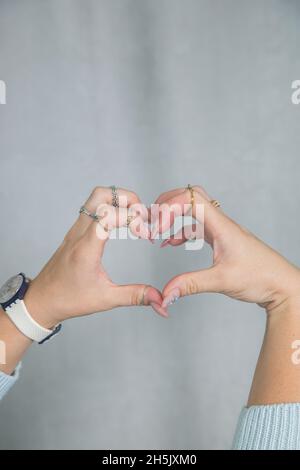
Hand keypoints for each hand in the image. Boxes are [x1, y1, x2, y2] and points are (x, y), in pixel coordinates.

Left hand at [24, 187, 166, 328]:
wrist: (42, 300)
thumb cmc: (68, 299)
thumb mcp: (105, 299)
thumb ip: (134, 295)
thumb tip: (158, 298)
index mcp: (86, 248)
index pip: (108, 214)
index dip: (132, 218)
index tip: (145, 234)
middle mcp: (79, 233)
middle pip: (101, 195)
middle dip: (127, 199)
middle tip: (142, 216)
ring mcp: (76, 230)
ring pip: (96, 198)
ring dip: (119, 201)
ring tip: (134, 220)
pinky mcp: (76, 232)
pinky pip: (93, 209)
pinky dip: (111, 209)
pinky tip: (121, 226)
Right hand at [152, 186, 299, 314]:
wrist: (281, 284)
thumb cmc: (260, 277)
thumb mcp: (222, 281)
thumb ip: (191, 284)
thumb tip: (166, 293)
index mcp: (221, 226)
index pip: (191, 200)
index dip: (169, 208)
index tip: (157, 228)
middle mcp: (221, 223)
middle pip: (191, 196)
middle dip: (168, 202)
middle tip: (151, 216)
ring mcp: (221, 230)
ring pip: (193, 210)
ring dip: (173, 215)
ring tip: (156, 230)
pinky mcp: (221, 239)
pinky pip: (196, 227)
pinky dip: (180, 231)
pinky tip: (170, 243)